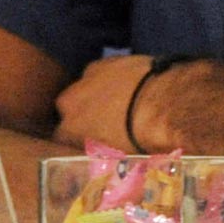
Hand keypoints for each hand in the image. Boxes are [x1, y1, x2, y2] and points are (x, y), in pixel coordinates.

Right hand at [51, 52, 172, 153]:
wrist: (162, 102)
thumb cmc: (141, 139)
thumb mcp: (120, 160)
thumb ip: (105, 157)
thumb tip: (110, 161)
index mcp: (70, 131)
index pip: (61, 140)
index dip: (76, 143)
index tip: (91, 147)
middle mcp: (70, 104)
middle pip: (68, 111)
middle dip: (82, 116)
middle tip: (106, 125)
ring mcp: (85, 80)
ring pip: (83, 90)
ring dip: (94, 96)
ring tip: (120, 104)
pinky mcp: (103, 62)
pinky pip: (99, 74)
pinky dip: (109, 80)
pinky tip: (128, 86)